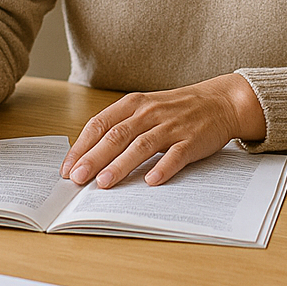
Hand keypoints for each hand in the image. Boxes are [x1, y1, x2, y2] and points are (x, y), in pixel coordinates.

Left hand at [61, 74, 265, 188]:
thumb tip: (88, 156)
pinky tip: (151, 181)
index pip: (100, 124)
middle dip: (93, 159)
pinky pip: (176, 155)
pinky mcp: (192, 140)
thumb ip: (121, 127)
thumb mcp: (145, 109)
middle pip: (116, 136)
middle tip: (77, 179)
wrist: (220, 101)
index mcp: (134, 104)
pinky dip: (163, 168)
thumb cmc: (177, 109)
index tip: (67, 168)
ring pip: (141, 146)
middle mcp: (150, 113)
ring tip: (104, 183)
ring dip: (120, 165)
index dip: (81, 147)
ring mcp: (172, 126)